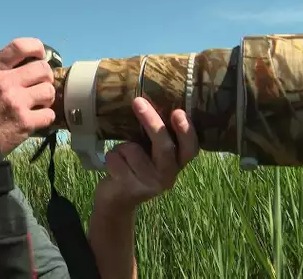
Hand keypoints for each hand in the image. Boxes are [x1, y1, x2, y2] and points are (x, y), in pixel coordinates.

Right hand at [0, 38, 55, 165]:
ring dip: (45, 97)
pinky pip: (49, 114)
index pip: (20, 46)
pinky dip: (44, 117)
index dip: (36, 47)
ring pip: (49, 90)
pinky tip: (34, 119)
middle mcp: (6, 84)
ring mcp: (17, 103)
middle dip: (44, 76)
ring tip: (36, 103)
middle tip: (37, 85)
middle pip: (43, 68)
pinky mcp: (25, 123)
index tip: (39, 55)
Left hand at [93, 97, 198, 212]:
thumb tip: (147, 101)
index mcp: (176, 164)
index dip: (186, 131)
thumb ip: (155, 138)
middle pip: (163, 146)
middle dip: (151, 121)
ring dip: (122, 147)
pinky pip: (116, 158)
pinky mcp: (130, 188)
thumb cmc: (135, 167)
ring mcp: (149, 184)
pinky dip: (111, 157)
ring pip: (132, 149)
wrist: (116, 200)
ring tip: (123, 159)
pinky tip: (114, 169)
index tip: (178, 112)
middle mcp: (167, 176)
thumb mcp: (149, 153)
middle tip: (138, 101)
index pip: (190, 149)